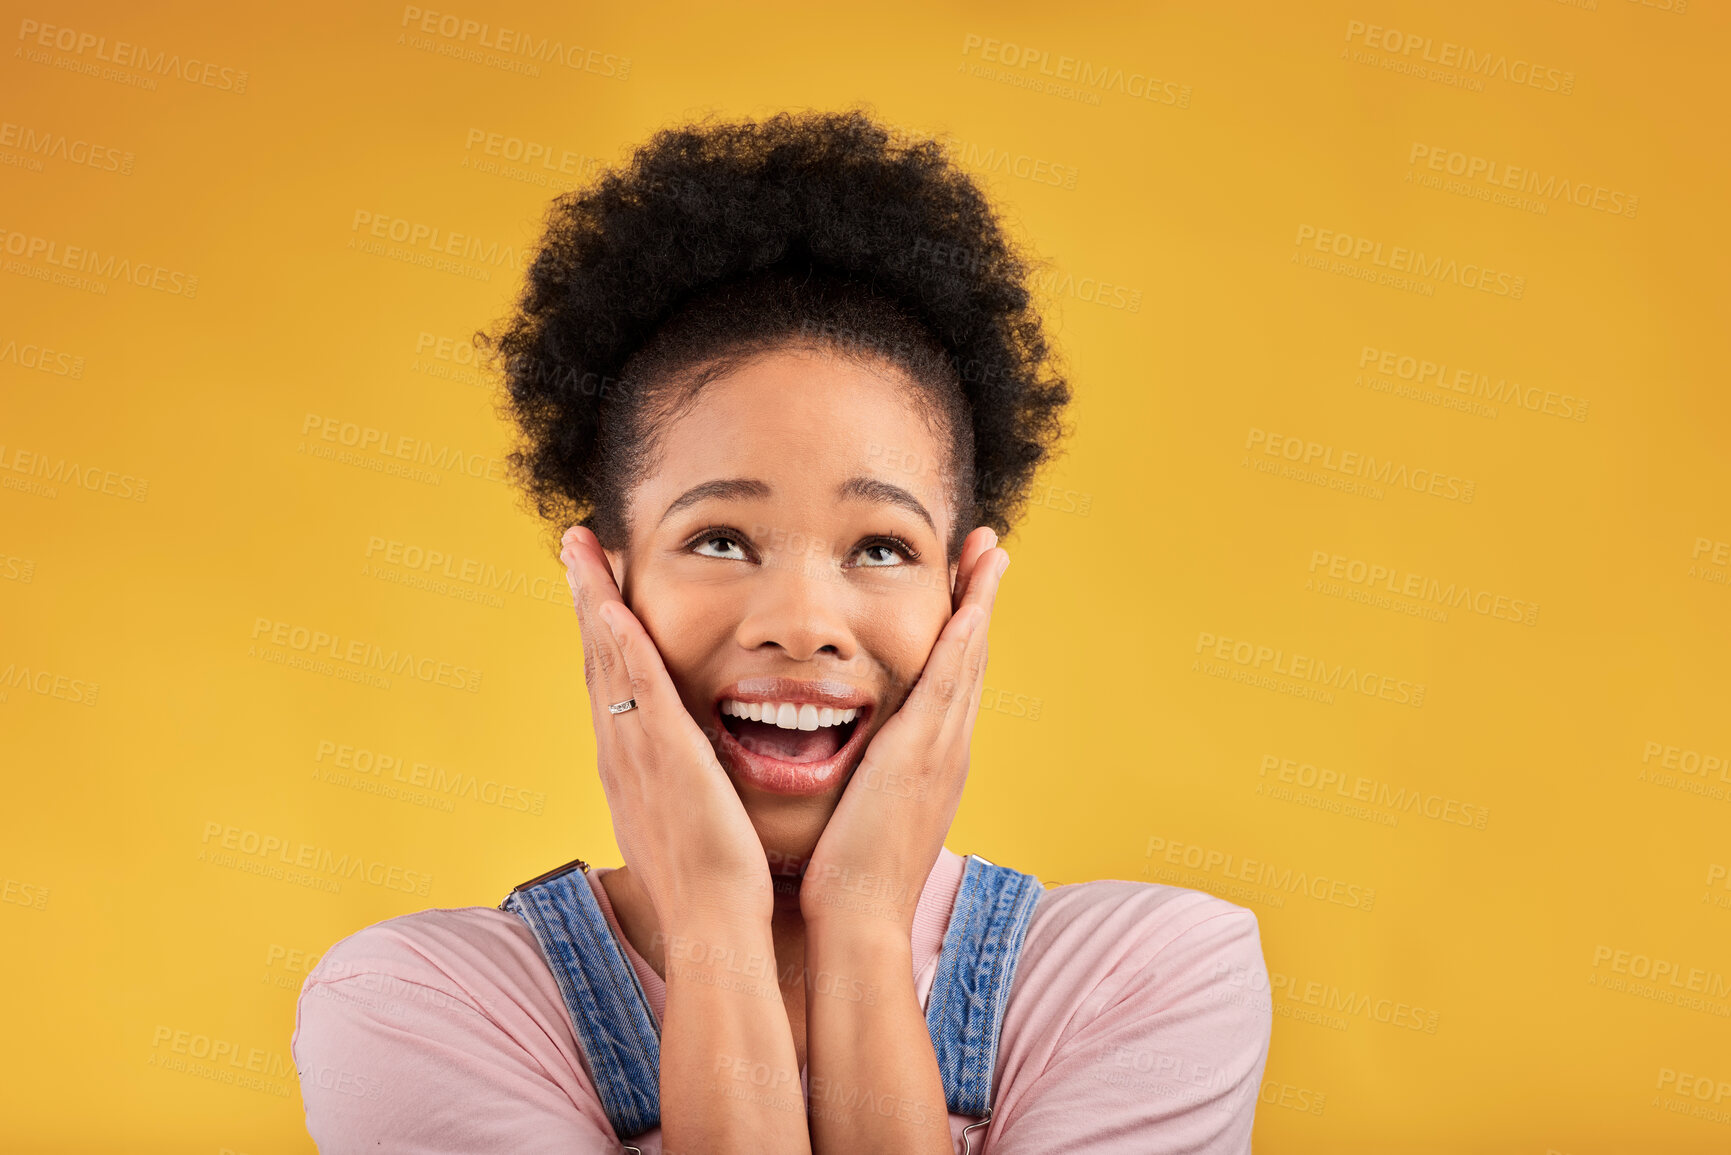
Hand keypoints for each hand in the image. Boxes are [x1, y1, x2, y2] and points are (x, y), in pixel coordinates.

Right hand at [562, 526, 772, 928]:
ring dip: (592, 599)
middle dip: (585, 601)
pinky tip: (610, 598)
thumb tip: (704, 783)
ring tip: (579, 548)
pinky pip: (634, 684)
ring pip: (606, 659)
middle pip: (596, 661)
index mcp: (632, 771)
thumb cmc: (717, 889)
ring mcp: (635, 753)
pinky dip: (618, 638)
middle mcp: (621, 755)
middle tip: (574, 548)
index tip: (596, 591)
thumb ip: (693, 796)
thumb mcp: (695, 828)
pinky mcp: (662, 754)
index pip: (612, 688)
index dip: (601, 635)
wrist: (714, 929)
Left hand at [798, 525, 1009, 932]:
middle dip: (980, 601)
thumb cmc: (848, 884)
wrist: (861, 925)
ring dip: (979, 601)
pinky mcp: (923, 755)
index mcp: (930, 765)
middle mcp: (947, 751)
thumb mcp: (860, 819)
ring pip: (969, 659)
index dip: (961, 633)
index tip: (965, 589)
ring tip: (990, 551)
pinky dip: (964, 636)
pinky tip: (970, 599)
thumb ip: (858, 786)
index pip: (949, 683)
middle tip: (991, 549)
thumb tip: (841, 771)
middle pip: (971, 659)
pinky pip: (950, 682)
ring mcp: (942, 752)